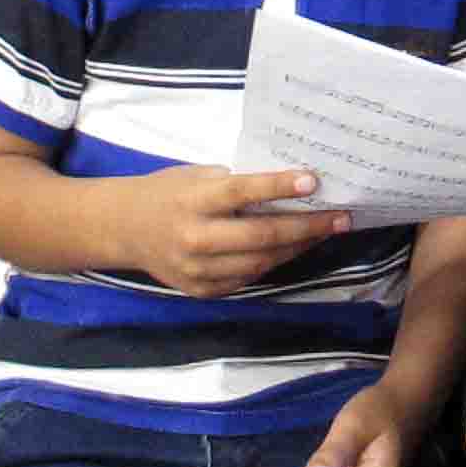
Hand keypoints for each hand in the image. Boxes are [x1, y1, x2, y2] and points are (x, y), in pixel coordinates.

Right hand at [116, 166, 349, 298]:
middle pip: (260, 236)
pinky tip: (295, 248)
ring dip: (298, 247)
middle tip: (341, 217)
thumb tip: (288, 186)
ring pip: (260, 262)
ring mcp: (197, 269)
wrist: (124, 229)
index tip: (312, 180)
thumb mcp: (196, 176)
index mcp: (193, 201)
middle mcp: (195, 238)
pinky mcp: (201, 290)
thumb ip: (234, 184)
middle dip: (306, 226)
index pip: (241, 192)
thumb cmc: (168, 192)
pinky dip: (274, 263)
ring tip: (325, 231)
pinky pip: (247, 278)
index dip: (278, 186)